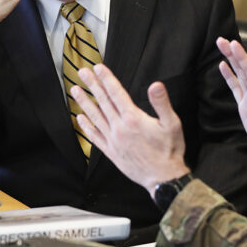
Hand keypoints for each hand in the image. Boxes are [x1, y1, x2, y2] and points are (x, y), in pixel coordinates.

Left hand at [71, 64, 189, 195]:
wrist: (163, 178)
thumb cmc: (170, 150)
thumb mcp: (172, 123)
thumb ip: (161, 103)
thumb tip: (155, 85)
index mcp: (133, 119)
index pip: (116, 94)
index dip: (107, 79)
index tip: (98, 67)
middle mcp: (120, 128)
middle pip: (103, 102)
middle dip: (92, 85)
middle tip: (82, 72)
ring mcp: (113, 141)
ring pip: (95, 117)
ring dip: (84, 102)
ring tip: (75, 90)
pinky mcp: (111, 152)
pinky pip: (95, 137)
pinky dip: (86, 127)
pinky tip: (80, 118)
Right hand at [216, 37, 246, 176]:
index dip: (243, 58)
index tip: (234, 44)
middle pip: (244, 67)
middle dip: (234, 53)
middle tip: (221, 39)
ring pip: (239, 73)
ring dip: (231, 59)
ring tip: (221, 44)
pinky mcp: (245, 105)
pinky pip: (235, 87)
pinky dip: (229, 75)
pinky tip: (223, 65)